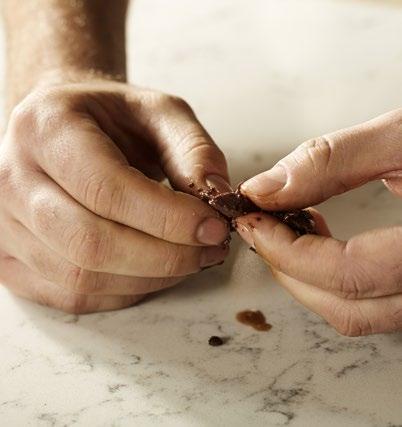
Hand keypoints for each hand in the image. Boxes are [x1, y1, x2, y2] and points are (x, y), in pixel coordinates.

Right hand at [0, 81, 229, 312]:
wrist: (63, 129)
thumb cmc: (111, 119)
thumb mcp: (160, 111)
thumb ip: (193, 149)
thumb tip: (217, 199)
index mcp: (46, 129)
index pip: (106, 189)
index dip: (168, 218)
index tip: (214, 226)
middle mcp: (12, 179)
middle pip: (90, 243)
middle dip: (165, 256)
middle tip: (210, 248)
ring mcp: (4, 226)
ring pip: (82, 278)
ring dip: (150, 278)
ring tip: (190, 258)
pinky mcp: (11, 260)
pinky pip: (72, 296)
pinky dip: (125, 291)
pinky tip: (154, 270)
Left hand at [237, 108, 401, 335]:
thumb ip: (332, 161)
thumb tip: (264, 189)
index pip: (347, 275)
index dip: (287, 249)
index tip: (252, 215)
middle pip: (348, 308)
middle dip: (289, 268)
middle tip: (261, 225)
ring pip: (360, 313)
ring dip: (308, 277)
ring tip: (287, 228)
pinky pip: (374, 300)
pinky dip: (334, 278)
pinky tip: (321, 237)